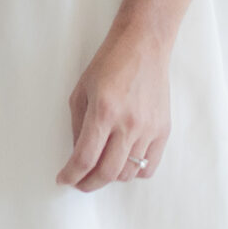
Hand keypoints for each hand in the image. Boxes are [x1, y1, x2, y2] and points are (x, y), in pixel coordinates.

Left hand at [58, 25, 170, 190]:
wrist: (144, 44)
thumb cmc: (110, 62)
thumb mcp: (82, 90)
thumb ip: (78, 125)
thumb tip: (78, 155)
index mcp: (104, 111)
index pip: (85, 158)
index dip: (71, 175)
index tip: (64, 179)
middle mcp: (128, 123)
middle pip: (107, 172)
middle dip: (88, 183)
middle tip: (79, 182)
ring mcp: (149, 128)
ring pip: (128, 173)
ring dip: (110, 177)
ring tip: (101, 168)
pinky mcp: (163, 129)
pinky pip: (149, 166)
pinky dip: (135, 171)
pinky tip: (124, 162)